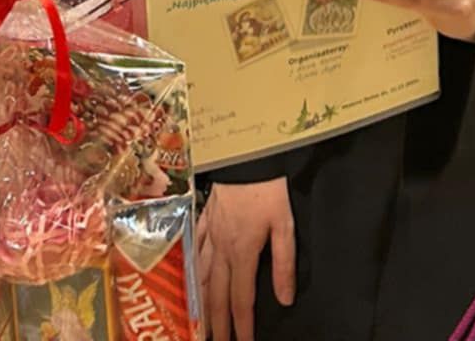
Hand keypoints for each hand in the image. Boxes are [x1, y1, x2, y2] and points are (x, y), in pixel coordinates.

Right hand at [201, 179, 294, 340]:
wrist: (245, 153)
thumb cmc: (268, 187)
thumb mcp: (285, 225)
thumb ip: (284, 264)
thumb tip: (285, 298)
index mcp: (242, 252)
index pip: (242, 300)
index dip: (242, 327)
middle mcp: (221, 248)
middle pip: (217, 294)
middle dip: (217, 323)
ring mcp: (209, 232)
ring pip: (201, 275)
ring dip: (200, 303)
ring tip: (199, 323)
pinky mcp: (204, 216)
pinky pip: (194, 247)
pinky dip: (191, 267)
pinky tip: (189, 276)